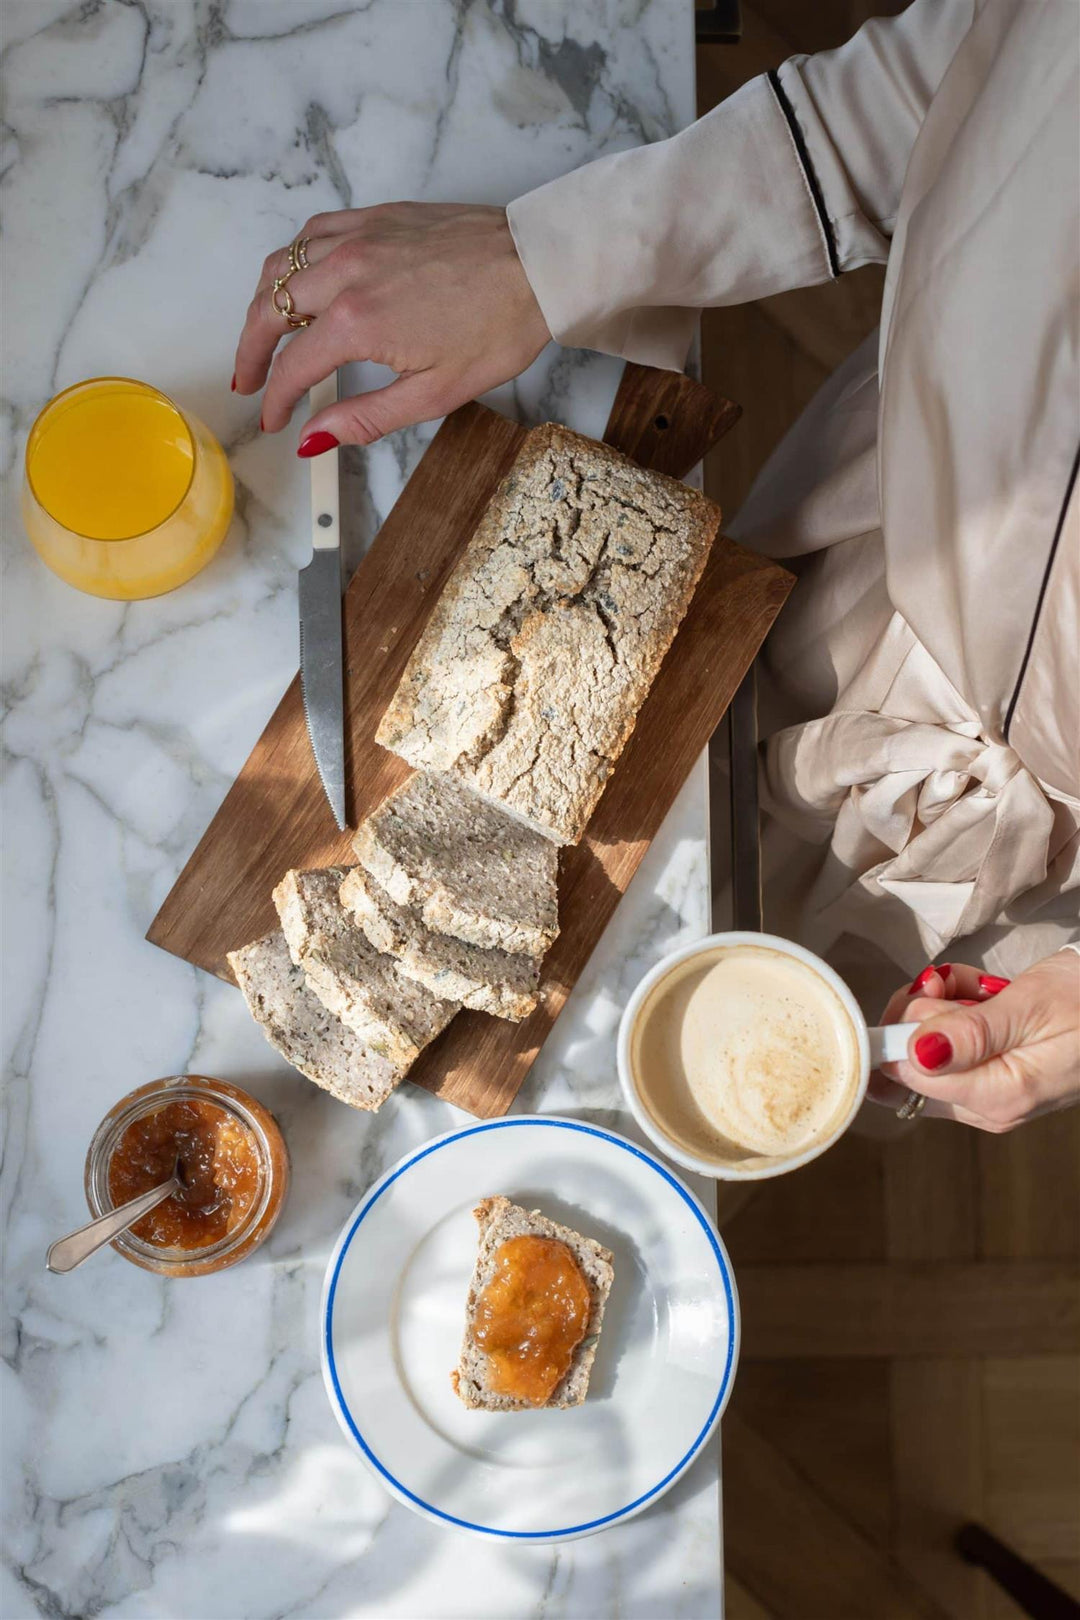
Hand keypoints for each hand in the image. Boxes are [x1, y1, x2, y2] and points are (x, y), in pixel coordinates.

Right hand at [234, 203, 550, 449]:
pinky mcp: (375, 217)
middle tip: (247, 380)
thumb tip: (312, 441)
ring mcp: (358, 237)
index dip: (275, 399)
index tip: (273, 419)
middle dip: (251, 351)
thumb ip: (364, 418)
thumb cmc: (499, 327)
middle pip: (269, 309)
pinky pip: (312, 233)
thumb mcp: (433, 394)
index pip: (292, 367)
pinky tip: (298, 279)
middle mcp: (346, 272)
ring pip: (281, 265)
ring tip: (262, 334)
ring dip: (263, 302)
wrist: (537, 265)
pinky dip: (293, 259)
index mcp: (357, 322)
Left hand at [869, 951, 1079, 1131]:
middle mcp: (985, 1107)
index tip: (930, 992)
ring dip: (940, 1006)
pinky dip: (956, 1011)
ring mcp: (987, 1094)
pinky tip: (985, 995)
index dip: (901, 1029)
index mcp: (995, 1097)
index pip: (904, 1075)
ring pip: (923, 1050)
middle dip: (921, 1013)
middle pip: (906, 1065)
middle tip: (956, 986)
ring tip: (982, 989)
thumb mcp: (1029, 1008)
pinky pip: (948, 1045)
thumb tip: (914, 1055)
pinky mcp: (991, 1077)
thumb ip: (971, 1034)